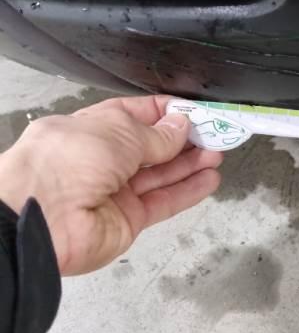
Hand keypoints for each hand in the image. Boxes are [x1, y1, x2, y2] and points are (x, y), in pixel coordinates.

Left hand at [0, 95, 222, 274]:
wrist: (45, 219)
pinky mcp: (130, 218)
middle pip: (153, 147)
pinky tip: (210, 179)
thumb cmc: (67, 161)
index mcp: (92, 128)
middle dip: (185, 139)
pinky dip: (189, 191)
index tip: (197, 113)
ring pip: (162, 174)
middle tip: (215, 133)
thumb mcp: (118, 132)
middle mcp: (103, 159)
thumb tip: (181, 126)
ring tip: (219, 153)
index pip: (137, 115)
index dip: (168, 113)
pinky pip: (165, 201)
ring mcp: (116, 191)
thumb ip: (156, 134)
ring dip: (192, 163)